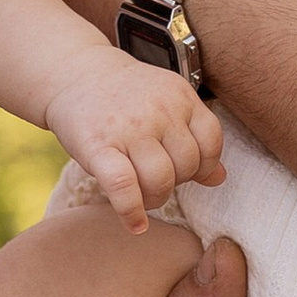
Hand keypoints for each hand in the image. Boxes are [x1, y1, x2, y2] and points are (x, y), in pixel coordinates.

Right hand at [43, 46, 225, 230]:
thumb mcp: (167, 104)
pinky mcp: (98, 146)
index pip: (211, 142)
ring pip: (160, 180)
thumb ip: (194, 136)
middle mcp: (159, 110)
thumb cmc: (126, 97)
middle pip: (186, 165)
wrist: (76, 73)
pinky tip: (135, 224)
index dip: (203, 165)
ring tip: (143, 197)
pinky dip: (131, 211)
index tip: (183, 169)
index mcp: (181, 97)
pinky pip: (123, 186)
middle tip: (156, 181)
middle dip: (176, 183)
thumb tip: (219, 178)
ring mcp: (129, 127)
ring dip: (155, 199)